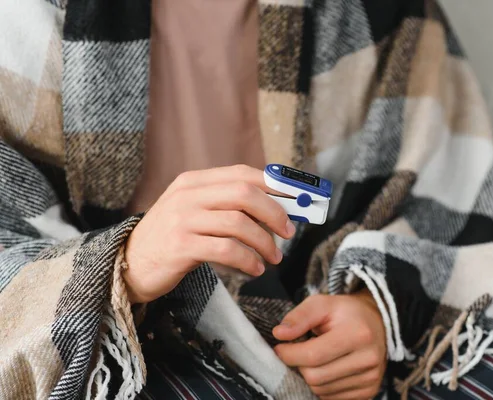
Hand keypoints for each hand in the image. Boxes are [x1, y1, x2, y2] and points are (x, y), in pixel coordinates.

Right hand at [124, 165, 294, 303]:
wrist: (128, 264)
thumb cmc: (172, 238)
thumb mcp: (195, 212)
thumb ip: (228, 206)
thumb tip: (279, 210)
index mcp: (194, 181)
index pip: (242, 173)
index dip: (275, 185)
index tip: (298, 198)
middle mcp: (187, 195)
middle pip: (245, 194)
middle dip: (275, 213)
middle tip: (289, 232)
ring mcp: (182, 219)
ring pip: (239, 223)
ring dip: (264, 242)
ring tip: (273, 258)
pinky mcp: (180, 246)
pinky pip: (226, 249)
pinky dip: (248, 260)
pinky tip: (255, 269)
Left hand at [273, 291, 386, 399]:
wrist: (377, 323)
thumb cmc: (345, 313)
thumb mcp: (322, 304)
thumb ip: (300, 316)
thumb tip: (279, 334)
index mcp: (358, 334)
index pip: (313, 355)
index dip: (289, 354)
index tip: (279, 348)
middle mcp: (369, 359)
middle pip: (316, 377)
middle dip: (299, 366)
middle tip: (297, 352)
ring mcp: (371, 378)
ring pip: (321, 391)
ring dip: (309, 377)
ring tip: (314, 359)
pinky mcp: (369, 391)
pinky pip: (332, 398)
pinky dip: (322, 386)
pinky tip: (326, 368)